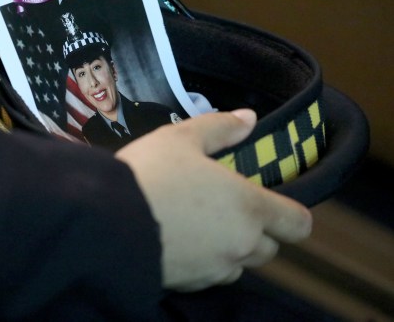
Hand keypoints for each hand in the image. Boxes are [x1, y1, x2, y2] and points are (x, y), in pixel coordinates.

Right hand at [115, 109, 311, 291]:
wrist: (106, 220)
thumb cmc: (149, 174)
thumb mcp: (181, 138)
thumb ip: (220, 127)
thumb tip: (248, 118)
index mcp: (248, 206)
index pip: (297, 224)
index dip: (292, 215)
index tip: (274, 204)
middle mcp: (239, 243)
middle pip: (269, 248)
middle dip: (255, 231)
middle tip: (226, 209)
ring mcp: (214, 268)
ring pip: (239, 265)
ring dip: (229, 249)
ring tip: (198, 226)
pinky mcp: (189, 284)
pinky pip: (209, 276)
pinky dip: (203, 262)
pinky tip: (177, 240)